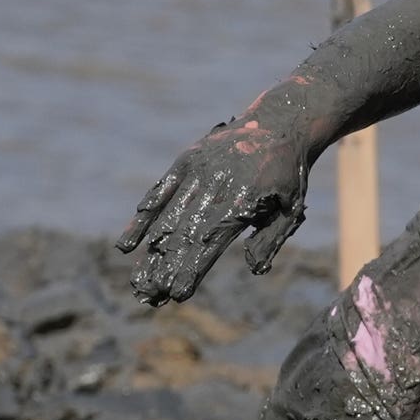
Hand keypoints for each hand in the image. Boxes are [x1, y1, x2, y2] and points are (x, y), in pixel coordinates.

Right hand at [118, 115, 319, 303]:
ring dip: (150, 253)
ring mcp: (196, 172)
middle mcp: (214, 187)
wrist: (281, 123)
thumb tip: (255, 270)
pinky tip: (128, 244)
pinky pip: (160, 191)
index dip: (192, 269)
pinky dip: (143, 217)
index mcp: (242, 202)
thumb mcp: (291, 208)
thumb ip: (270, 238)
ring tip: (138, 281)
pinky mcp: (185, 161)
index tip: (177, 294)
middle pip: (183, 236)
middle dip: (164, 269)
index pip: (211, 244)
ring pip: (167, 218)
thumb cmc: (287, 174)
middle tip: (147, 297)